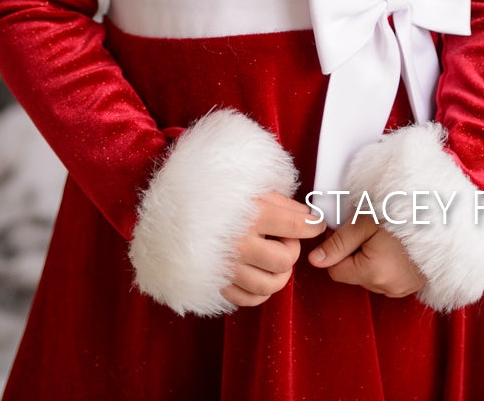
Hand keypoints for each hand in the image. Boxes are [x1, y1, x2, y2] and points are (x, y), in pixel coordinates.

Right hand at [218, 192, 316, 308]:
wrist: (169, 206)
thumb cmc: (211, 192)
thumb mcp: (247, 185)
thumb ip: (279, 202)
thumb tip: (308, 218)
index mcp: (249, 214)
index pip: (298, 226)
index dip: (313, 226)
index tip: (315, 224)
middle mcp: (239, 243)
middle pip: (285, 260)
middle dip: (291, 250)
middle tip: (283, 239)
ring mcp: (226, 266)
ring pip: (270, 284)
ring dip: (278, 273)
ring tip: (272, 258)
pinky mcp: (216, 282)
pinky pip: (249, 299)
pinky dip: (261, 291)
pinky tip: (258, 273)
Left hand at [308, 216, 426, 298]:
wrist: (442, 222)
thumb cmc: (403, 217)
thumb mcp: (365, 222)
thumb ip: (338, 243)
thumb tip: (314, 260)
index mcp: (372, 272)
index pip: (335, 270)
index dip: (337, 250)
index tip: (349, 233)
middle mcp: (385, 288)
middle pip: (352, 275)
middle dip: (354, 255)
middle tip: (370, 233)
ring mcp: (400, 291)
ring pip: (368, 278)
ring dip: (369, 262)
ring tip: (386, 240)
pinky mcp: (409, 289)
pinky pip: (385, 281)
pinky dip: (384, 268)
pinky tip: (395, 251)